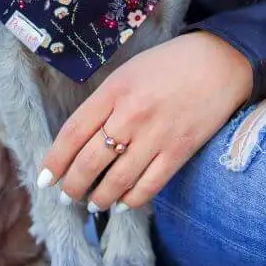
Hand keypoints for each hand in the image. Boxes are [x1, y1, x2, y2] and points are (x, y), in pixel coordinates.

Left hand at [41, 32, 252, 211]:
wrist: (220, 61)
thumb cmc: (171, 64)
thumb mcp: (130, 71)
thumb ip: (106, 101)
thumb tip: (83, 140)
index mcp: (114, 90)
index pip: (73, 132)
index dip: (55, 160)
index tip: (45, 178)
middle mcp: (131, 114)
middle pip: (90, 161)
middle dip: (73, 185)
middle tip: (66, 195)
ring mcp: (156, 135)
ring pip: (116, 180)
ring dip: (98, 198)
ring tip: (92, 204)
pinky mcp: (179, 150)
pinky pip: (148, 186)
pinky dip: (131, 200)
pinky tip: (121, 203)